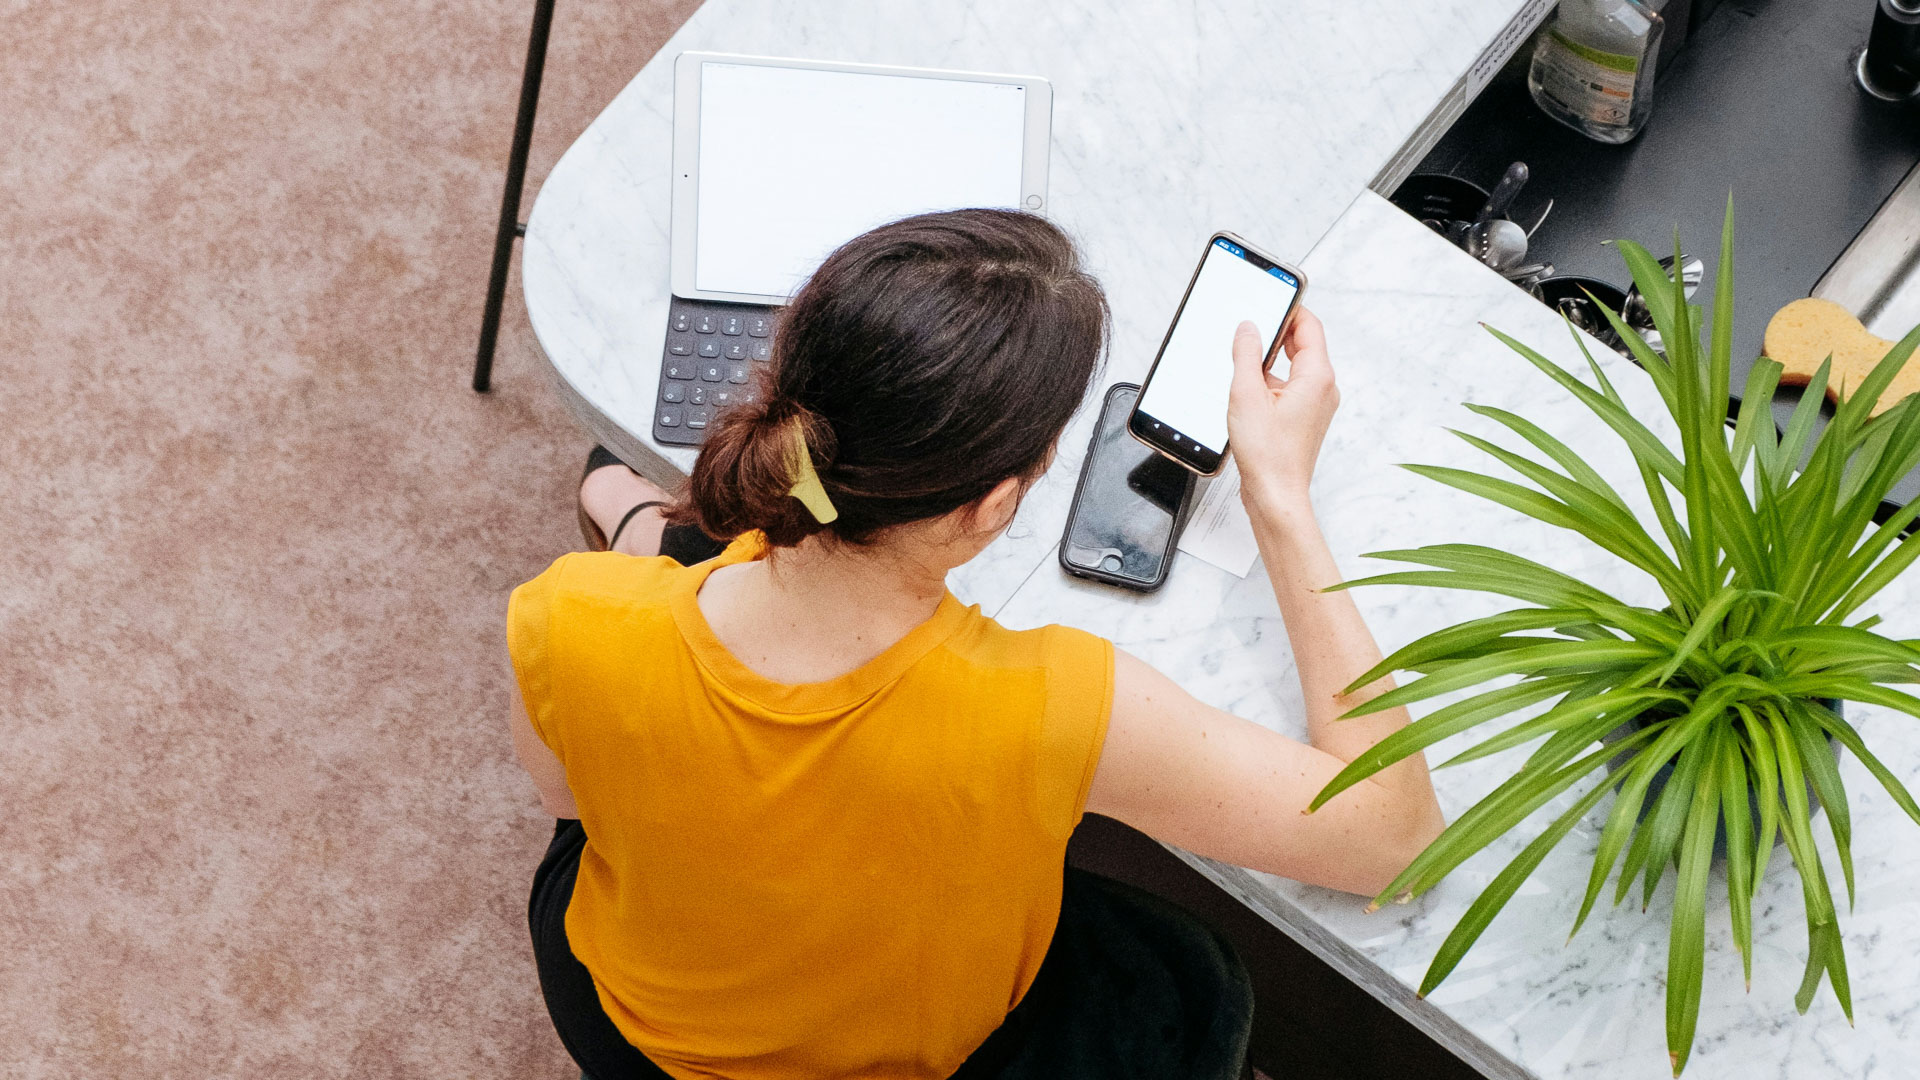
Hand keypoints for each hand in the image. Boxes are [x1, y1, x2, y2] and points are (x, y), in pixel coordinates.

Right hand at [1226, 306, 1338, 511]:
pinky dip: (1271, 381)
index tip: (1269, 298)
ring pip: (1295, 366)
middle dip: (1277, 332)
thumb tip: (1248, 328)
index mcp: (1317, 376)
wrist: (1275, 494)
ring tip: (1244, 362)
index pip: (1308, 325)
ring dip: (1271, 360)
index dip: (1289, 308)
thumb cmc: (1267, 454)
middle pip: (1303, 344)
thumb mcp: (1246, 394)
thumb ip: (1247, 354)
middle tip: (1250, 326)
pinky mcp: (1305, 418)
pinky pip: (1291, 386)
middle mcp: (1323, 388)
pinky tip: (1247, 390)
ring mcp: (1316, 404)